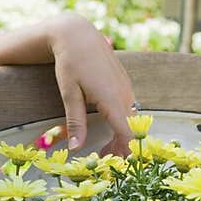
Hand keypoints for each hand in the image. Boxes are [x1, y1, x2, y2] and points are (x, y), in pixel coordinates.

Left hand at [47, 12, 135, 155]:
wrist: (78, 35)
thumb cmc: (70, 63)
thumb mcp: (69, 94)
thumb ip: (75, 123)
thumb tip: (76, 149)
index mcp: (113, 99)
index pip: (127, 134)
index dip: (122, 153)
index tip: (111, 165)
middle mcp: (125, 94)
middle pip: (131, 130)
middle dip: (120, 149)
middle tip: (102, 162)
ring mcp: (127, 88)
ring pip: (131, 121)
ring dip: (120, 137)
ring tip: (104, 150)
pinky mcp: (124, 85)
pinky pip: (128, 110)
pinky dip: (121, 124)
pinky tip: (108, 131)